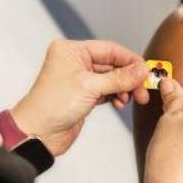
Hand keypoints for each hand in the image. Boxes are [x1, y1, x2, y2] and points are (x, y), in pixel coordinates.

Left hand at [12, 40, 149, 155]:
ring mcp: (79, 79)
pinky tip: (120, 103)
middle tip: (142, 90)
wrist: (37, 133)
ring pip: (111, 78)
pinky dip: (116, 96)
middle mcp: (75, 61)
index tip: (146, 71)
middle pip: (112, 64)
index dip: (130, 60)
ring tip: (132, 99)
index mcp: (72, 51)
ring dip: (124, 88)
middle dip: (129, 78)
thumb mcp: (90, 87)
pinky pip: (106, 90)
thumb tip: (142, 69)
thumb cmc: (53, 105)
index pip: (109, 49)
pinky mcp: (83, 95)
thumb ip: (119, 78)